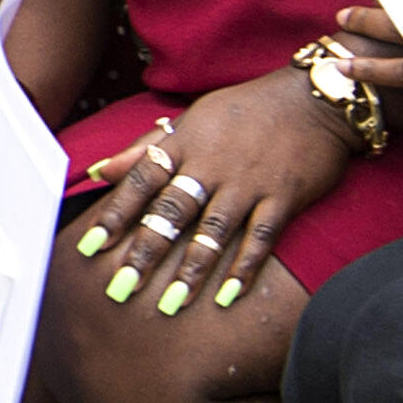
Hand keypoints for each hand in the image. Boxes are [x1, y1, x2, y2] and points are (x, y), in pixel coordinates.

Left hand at [76, 71, 349, 317]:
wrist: (311, 100)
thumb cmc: (243, 111)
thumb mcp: (190, 120)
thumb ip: (145, 149)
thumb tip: (98, 170)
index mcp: (183, 144)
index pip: (140, 182)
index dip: (114, 215)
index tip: (90, 246)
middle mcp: (210, 165)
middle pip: (171, 212)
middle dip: (145, 251)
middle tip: (122, 287)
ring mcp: (247, 183)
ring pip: (213, 230)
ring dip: (192, 268)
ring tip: (172, 303)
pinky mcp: (283, 197)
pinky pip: (261, 236)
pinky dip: (246, 266)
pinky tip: (229, 295)